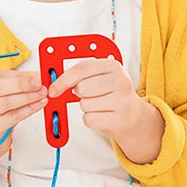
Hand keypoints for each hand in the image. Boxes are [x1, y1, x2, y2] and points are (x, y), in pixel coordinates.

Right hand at [0, 69, 46, 151]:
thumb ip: (13, 82)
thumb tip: (34, 75)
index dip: (17, 75)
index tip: (34, 75)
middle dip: (21, 85)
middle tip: (38, 83)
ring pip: (5, 103)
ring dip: (27, 97)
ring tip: (41, 94)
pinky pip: (11, 117)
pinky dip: (27, 110)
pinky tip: (37, 105)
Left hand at [47, 59, 164, 162]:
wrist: (133, 116)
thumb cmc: (112, 94)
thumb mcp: (101, 77)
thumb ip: (80, 75)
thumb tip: (54, 83)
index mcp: (113, 66)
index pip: (82, 68)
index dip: (64, 79)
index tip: (53, 89)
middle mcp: (121, 81)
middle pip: (82, 88)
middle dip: (80, 95)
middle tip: (90, 95)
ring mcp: (122, 101)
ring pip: (85, 104)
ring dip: (86, 108)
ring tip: (100, 106)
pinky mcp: (119, 119)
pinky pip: (89, 119)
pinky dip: (90, 120)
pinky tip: (101, 116)